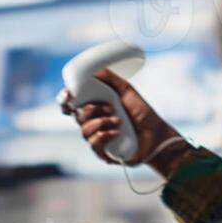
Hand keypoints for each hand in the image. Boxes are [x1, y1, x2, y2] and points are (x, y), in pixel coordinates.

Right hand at [62, 69, 189, 173]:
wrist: (156, 133)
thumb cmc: (142, 113)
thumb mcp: (127, 91)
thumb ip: (112, 79)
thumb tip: (96, 70)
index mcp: (94, 108)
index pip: (71, 104)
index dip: (65, 100)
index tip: (69, 93)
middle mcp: (92, 123)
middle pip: (76, 116)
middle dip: (91, 110)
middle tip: (109, 107)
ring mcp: (97, 138)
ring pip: (84, 131)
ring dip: (102, 123)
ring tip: (119, 121)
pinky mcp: (103, 152)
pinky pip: (93, 144)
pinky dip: (104, 136)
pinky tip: (117, 133)